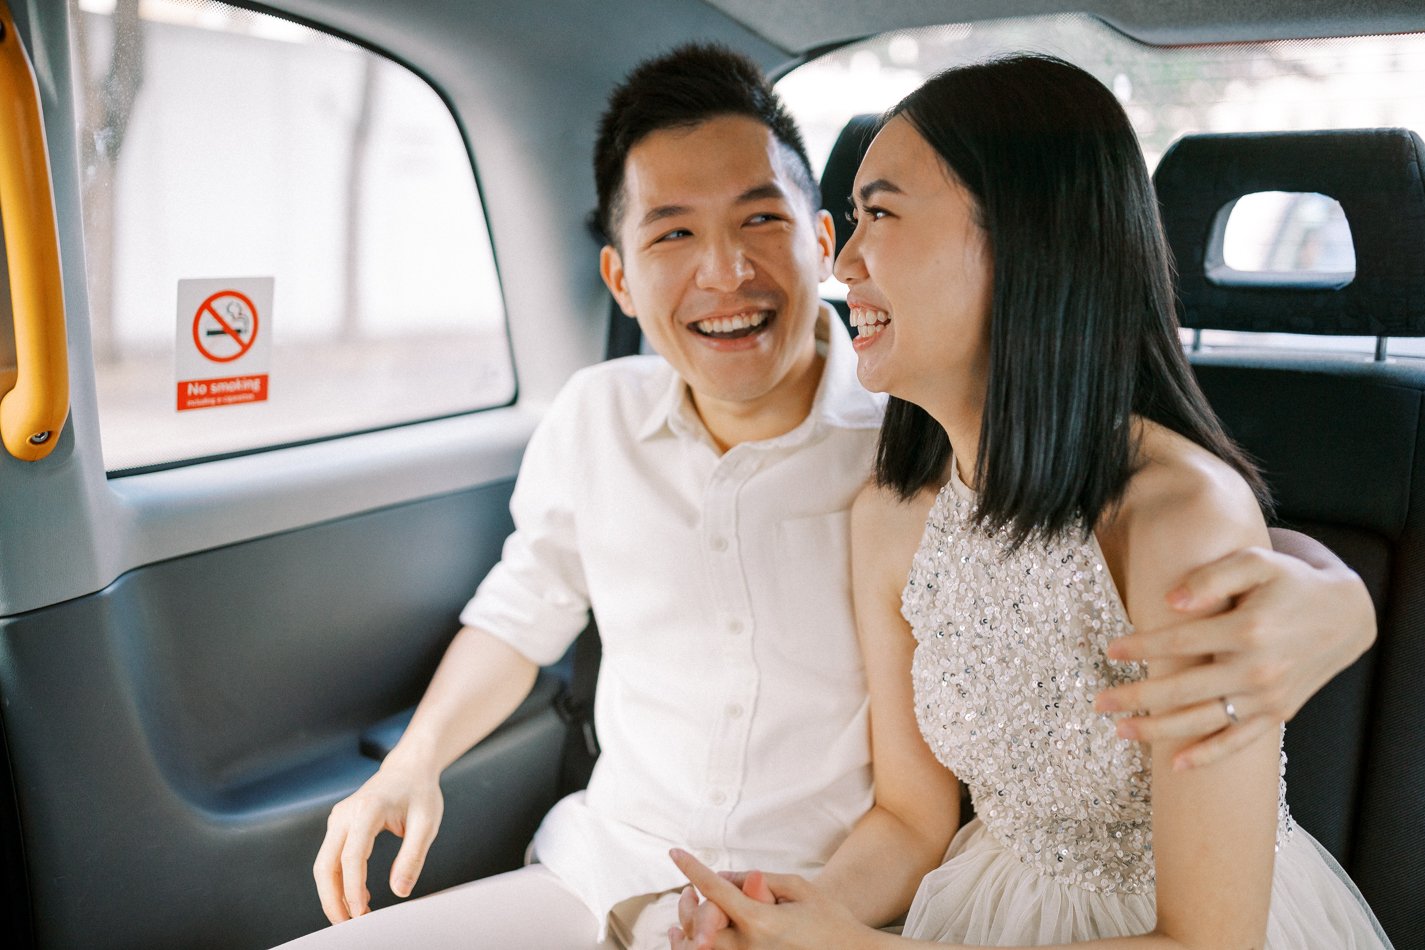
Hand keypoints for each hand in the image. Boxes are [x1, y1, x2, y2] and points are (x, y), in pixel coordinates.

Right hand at [312, 760, 443, 923]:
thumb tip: (400, 891)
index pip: (352, 857)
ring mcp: (338, 818)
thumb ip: (413, 857)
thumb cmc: (420, 792)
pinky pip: (331, 857)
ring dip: (333, 893)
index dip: (353, 889)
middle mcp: (345, 813)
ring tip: (354, 915)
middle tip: (348, 924)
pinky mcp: (339, 825)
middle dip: (332, 899)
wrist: (409, 769)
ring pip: (323, 864)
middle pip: (325, 864)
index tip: (362, 913)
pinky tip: (357, 896)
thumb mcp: (427, 823)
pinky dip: (338, 880)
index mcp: (367, 809)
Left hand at [667, 849, 878, 949]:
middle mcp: (749, 949)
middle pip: (699, 928)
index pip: (715, 891)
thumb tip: (726, 876)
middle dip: (687, 907)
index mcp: (761, 922)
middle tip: (686, 892)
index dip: (691, 868)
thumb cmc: (829, 919)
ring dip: (686, 932)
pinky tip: (690, 940)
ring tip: (683, 915)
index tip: (675, 852)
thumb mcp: (798, 889)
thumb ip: (760, 881)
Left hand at [1095, 544, 1373, 769]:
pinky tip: (1174, 764)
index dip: (1141, 648)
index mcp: (1248, 629)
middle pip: (1183, 689)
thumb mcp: (1256, 562)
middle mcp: (1257, 668)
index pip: (1180, 641)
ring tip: (1120, 731)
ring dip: (1158, 730)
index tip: (1110, 651)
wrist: (1346, 614)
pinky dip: (1207, 755)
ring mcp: (1268, 697)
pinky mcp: (1278, 713)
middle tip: (1098, 702)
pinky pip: (1238, 741)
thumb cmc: (1291, 582)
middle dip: (1136, 698)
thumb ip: (1213, 576)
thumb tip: (1171, 602)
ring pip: (1203, 720)